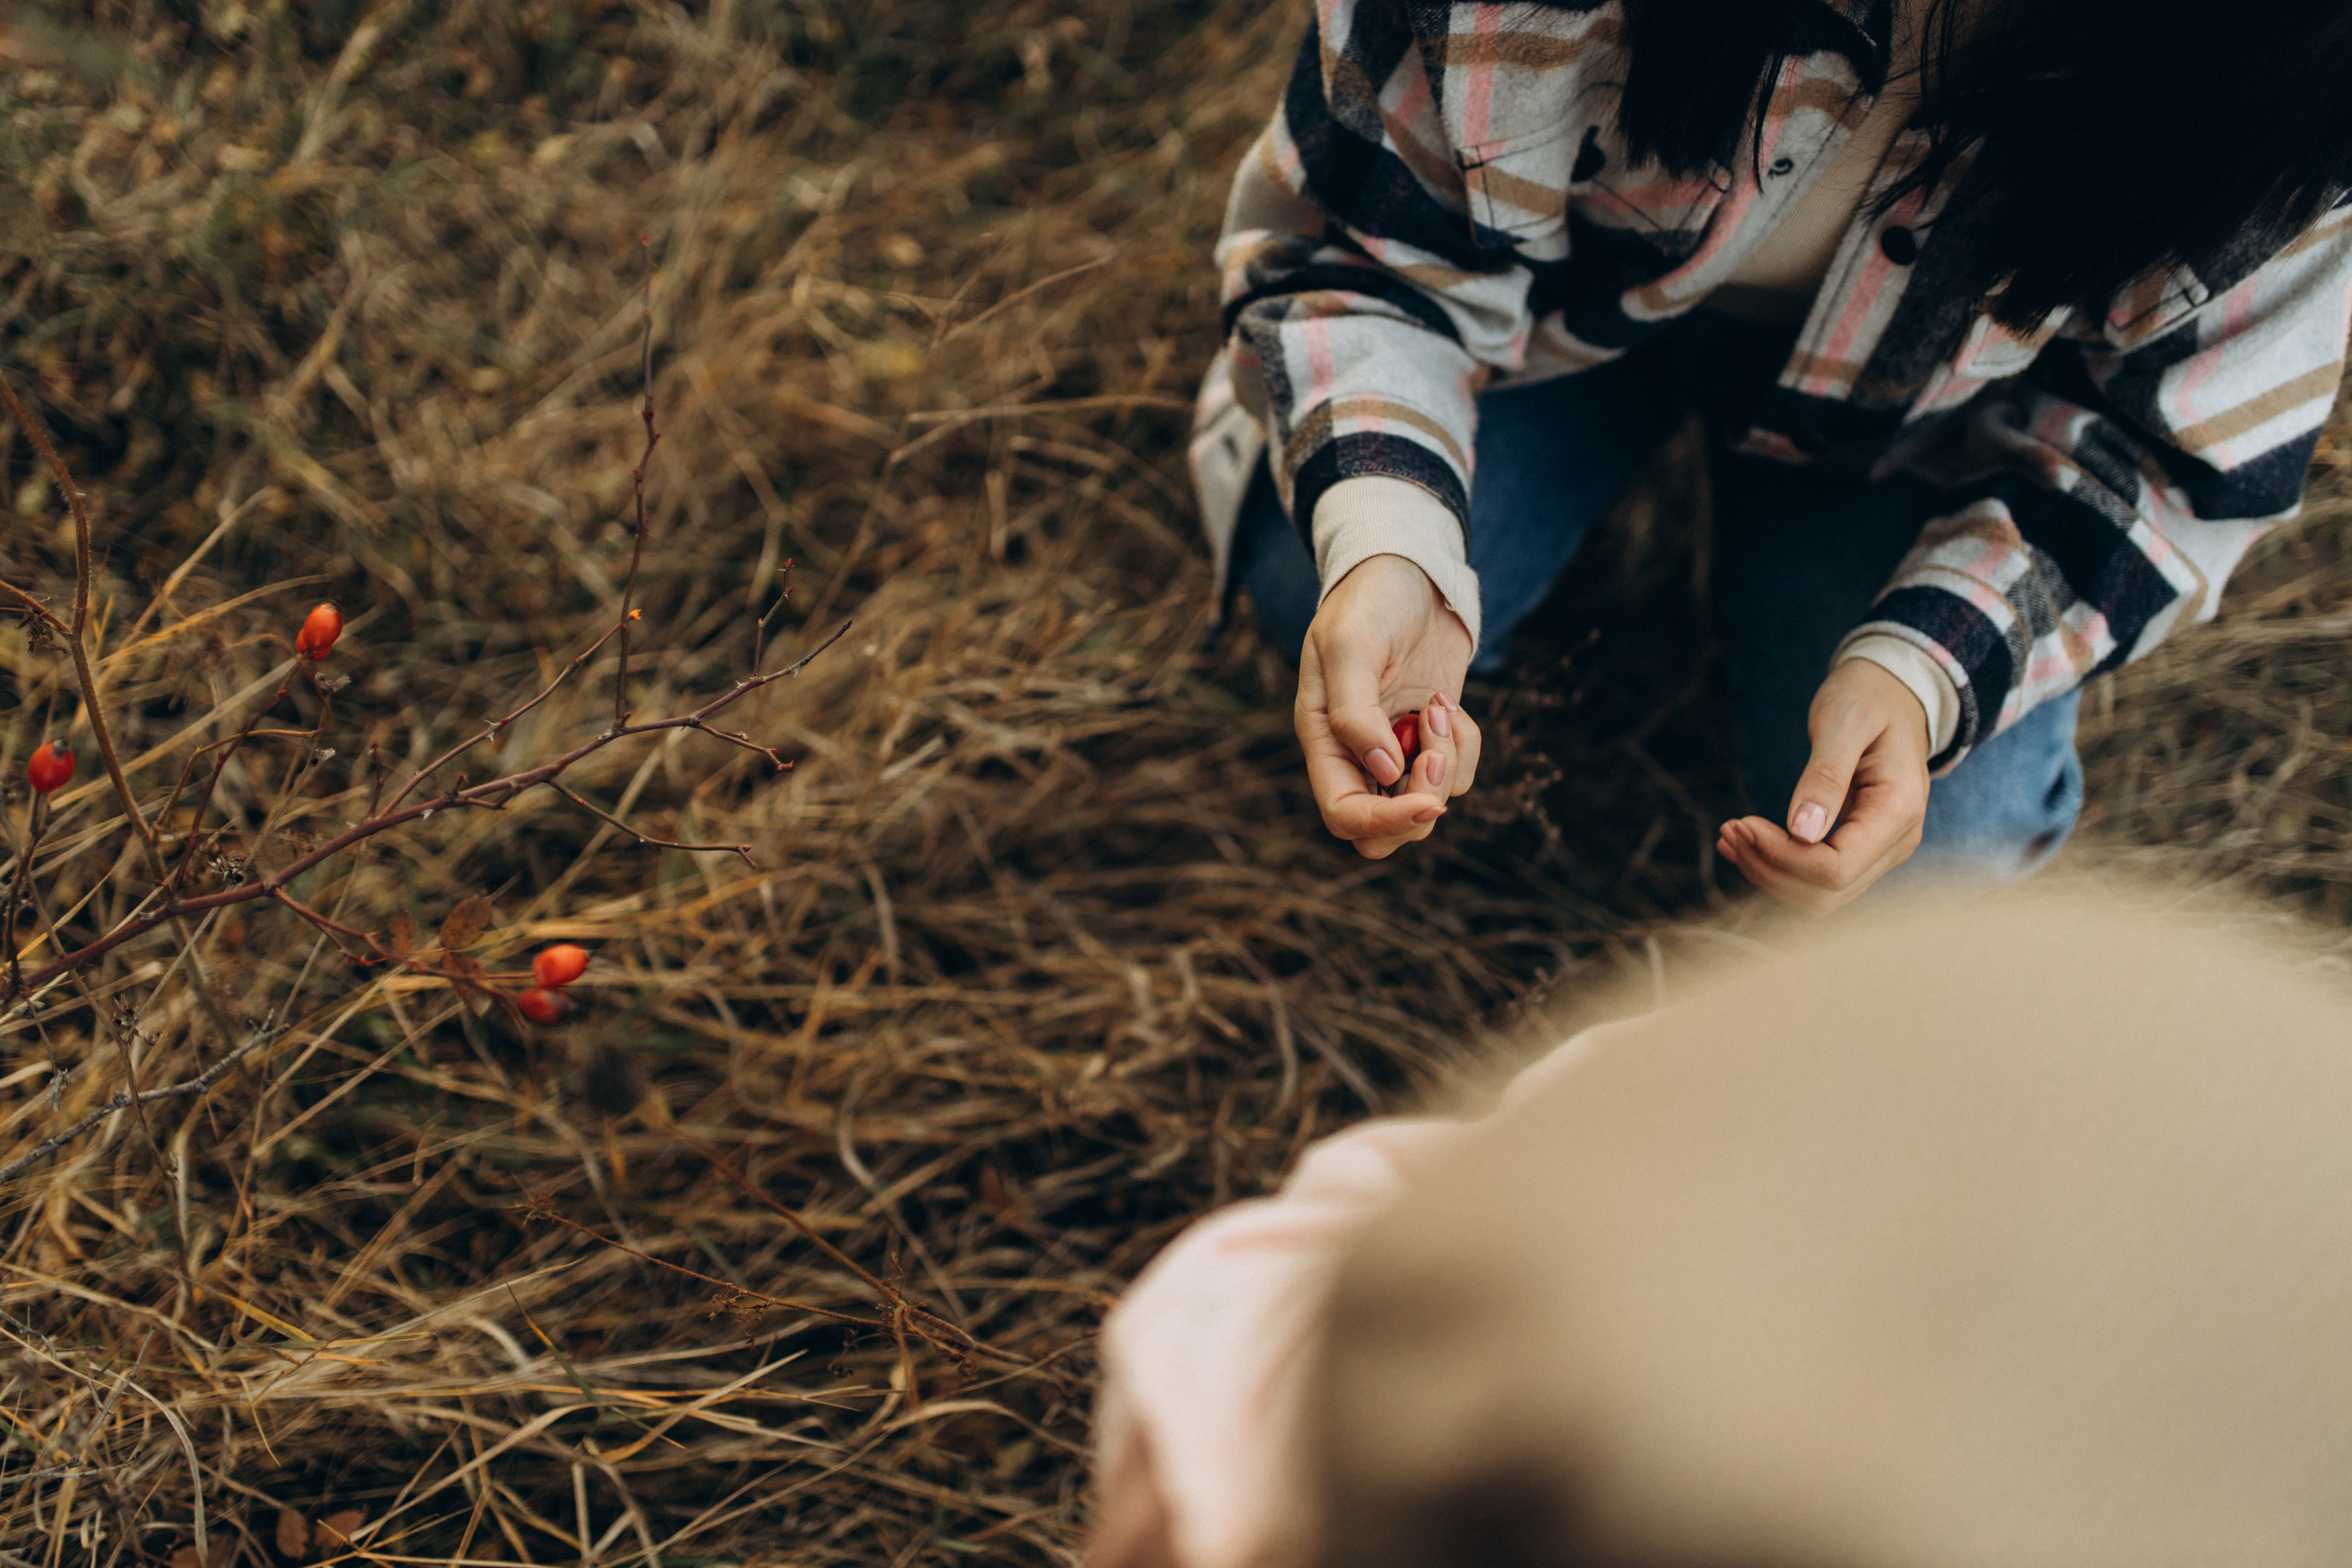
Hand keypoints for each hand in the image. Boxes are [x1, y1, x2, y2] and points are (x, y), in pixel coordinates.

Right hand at [1295, 554, 1480, 858]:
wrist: (1407, 567)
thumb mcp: (1349, 646)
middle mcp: (1356, 755)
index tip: (1426, 802)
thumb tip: (1384, 771)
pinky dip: (1463, 745)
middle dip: (1420, 804)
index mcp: (1323, 741)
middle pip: (1383, 831)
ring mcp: (1397, 748)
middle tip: (1434, 751)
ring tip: (1438, 708)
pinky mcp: (1432, 736)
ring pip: (1426, 803)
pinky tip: (1446, 704)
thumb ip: (1356, 713)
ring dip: (1445, 763)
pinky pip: (1456, 771)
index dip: (1384, 822)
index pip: (1344, 815)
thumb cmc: (1368, 600)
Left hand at [1717, 659, 1929, 912]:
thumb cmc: (1867, 700)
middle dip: (1769, 868)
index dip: (1782, 857)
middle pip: (1824, 893)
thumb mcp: (1843, 723)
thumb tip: (1802, 832)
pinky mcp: (1860, 849)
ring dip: (1768, 872)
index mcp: (1898, 813)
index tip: (1743, 822)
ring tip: (1730, 834)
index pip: (1835, 869)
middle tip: (1729, 828)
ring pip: (1818, 895)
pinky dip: (1776, 867)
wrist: (1891, 696)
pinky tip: (1743, 843)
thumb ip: (1825, 776)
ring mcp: (1880, 852)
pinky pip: (1816, 877)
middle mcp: (1896, 843)